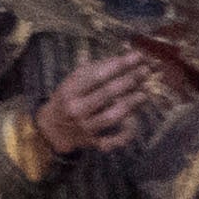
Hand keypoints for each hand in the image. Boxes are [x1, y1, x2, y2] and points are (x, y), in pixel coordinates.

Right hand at [32, 45, 179, 161]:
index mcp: (69, 91)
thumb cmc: (69, 98)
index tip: (138, 55)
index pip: (97, 76)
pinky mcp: (92, 142)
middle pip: (106, 94)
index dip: (120, 65)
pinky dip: (124, 135)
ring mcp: (84, 128)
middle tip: (146, 71)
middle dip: (130, 80)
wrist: (52, 129)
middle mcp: (76, 110)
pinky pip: (111, 141)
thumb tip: (126, 57)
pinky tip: (134, 122)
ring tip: (144, 93)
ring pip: (111, 116)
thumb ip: (97, 69)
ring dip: (130, 104)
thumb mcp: (74, 80)